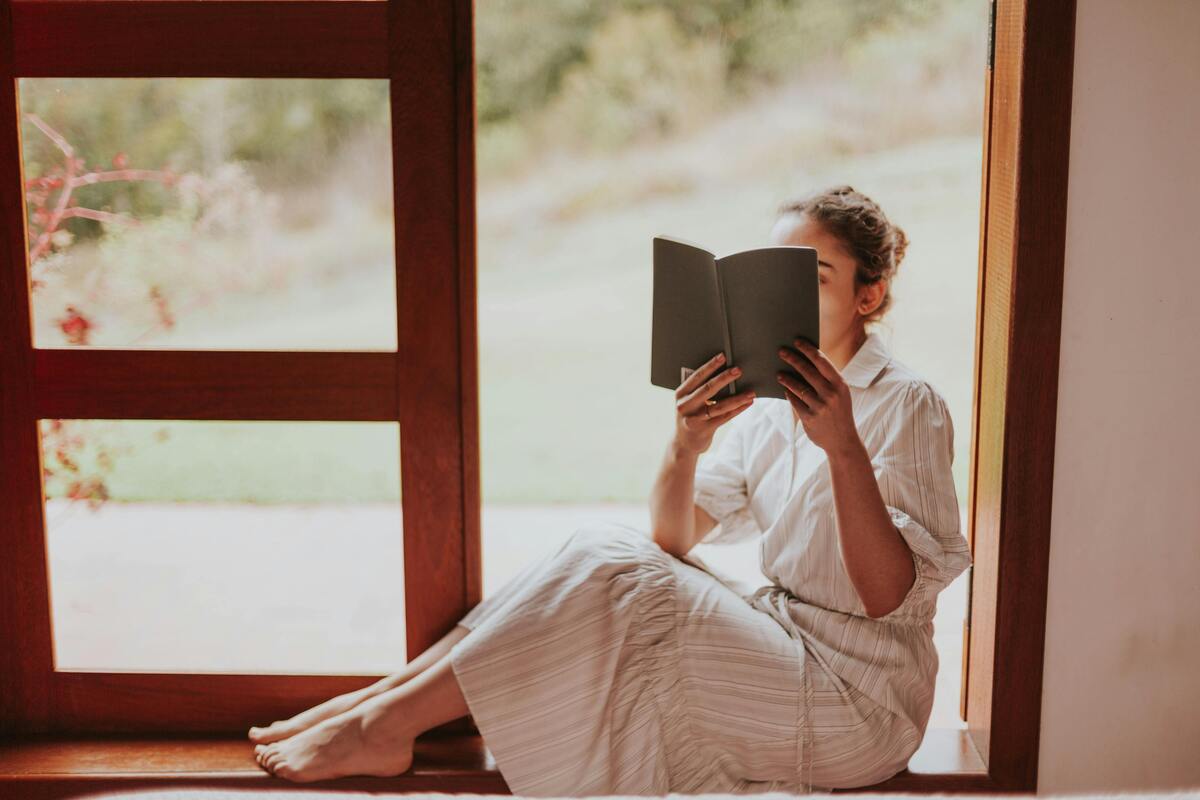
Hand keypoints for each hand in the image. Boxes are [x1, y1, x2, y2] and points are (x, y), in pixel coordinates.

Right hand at [674, 351, 755, 454]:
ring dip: (738, 398)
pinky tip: (748, 403)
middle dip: (724, 378)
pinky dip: (738, 410)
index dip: (710, 366)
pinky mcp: (705, 430)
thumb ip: (699, 389)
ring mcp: (694, 419)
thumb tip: (723, 373)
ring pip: (719, 406)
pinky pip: (725, 417)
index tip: (723, 356)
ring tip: (751, 392)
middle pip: (708, 389)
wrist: (683, 444)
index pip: (696, 377)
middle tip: (738, 370)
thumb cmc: (690, 416)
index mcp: (680, 394)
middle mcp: (685, 406)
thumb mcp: (688, 402)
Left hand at [777, 338, 860, 455]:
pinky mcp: (809, 418)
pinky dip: (789, 394)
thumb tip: (808, 360)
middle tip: (781, 351)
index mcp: (840, 384)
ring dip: (786, 378)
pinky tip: (785, 390)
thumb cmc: (840, 412)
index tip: (796, 341)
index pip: (822, 361)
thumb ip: (828, 380)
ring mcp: (820, 406)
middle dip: (792, 359)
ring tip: (778, 374)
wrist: (843, 441)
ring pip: (798, 387)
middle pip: (807, 371)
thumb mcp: (841, 394)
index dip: (808, 350)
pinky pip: (795, 402)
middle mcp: (831, 394)